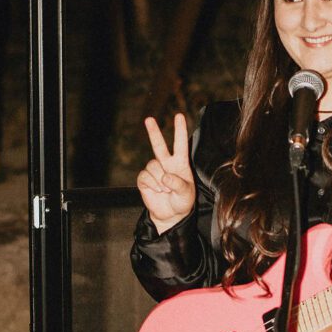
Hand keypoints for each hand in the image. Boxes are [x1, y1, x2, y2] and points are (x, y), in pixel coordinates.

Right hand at [137, 113, 195, 233]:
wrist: (171, 215)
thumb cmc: (182, 201)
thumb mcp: (186, 194)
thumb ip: (178, 184)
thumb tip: (165, 176)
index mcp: (180, 163)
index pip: (180, 144)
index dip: (180, 130)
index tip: (179, 115)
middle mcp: (166, 164)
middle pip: (159, 145)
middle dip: (153, 132)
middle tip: (149, 119)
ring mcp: (155, 171)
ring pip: (152, 165)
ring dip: (159, 179)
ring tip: (165, 190)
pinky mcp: (144, 179)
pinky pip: (145, 176)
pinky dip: (151, 184)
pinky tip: (157, 191)